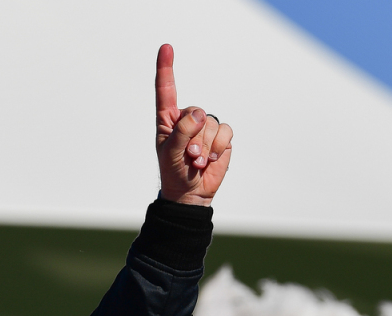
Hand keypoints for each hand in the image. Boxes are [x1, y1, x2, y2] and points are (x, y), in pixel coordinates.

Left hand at [155, 45, 232, 205]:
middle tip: (188, 156)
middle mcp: (188, 119)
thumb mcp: (170, 154)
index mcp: (168, 120)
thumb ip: (181, 132)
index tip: (166, 48)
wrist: (191, 192)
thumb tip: (199, 115)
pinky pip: (225, 131)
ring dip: (205, 146)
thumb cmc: (174, 173)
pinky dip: (219, 146)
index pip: (166, 90)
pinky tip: (211, 159)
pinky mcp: (221, 136)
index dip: (166, 68)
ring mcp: (205, 127)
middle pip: (196, 112)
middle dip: (194, 137)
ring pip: (211, 124)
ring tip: (197, 161)